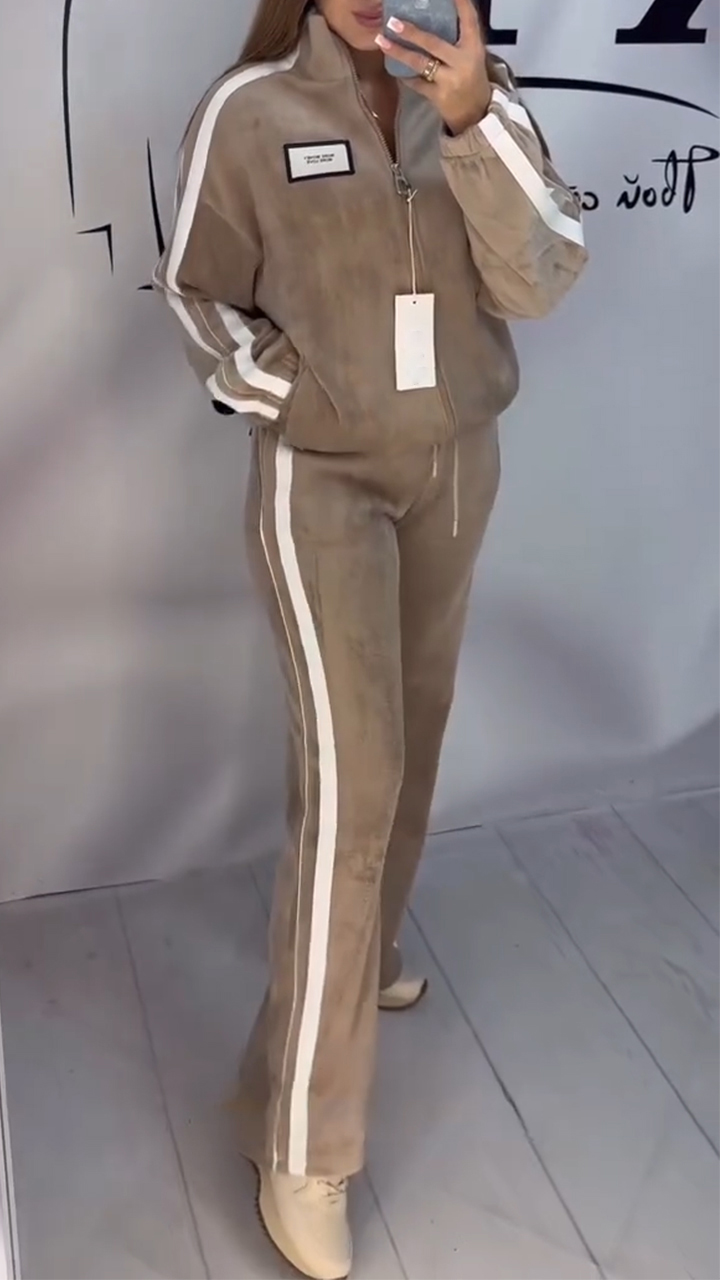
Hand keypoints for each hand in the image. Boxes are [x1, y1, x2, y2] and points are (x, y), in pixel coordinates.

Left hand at [376, 0, 491, 135]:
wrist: (477, 115)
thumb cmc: (471, 78)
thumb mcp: (472, 55)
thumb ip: (458, 38)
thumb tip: (436, 14)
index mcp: (474, 47)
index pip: (468, 19)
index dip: (461, 4)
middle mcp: (462, 62)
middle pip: (433, 43)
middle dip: (411, 32)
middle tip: (393, 21)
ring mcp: (450, 80)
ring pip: (420, 63)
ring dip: (399, 52)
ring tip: (381, 41)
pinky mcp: (439, 97)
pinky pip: (417, 83)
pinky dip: (405, 76)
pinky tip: (394, 68)